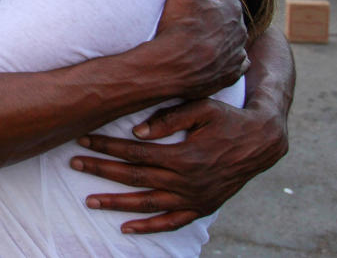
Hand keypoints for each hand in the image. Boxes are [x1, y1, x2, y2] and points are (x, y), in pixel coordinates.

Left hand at [70, 98, 288, 233]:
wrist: (261, 141)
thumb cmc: (228, 119)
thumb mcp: (202, 108)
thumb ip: (169, 118)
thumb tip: (136, 131)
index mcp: (183, 156)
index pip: (134, 152)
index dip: (107, 145)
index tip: (84, 139)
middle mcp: (187, 181)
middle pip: (134, 177)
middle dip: (101, 170)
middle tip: (74, 164)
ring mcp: (194, 199)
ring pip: (147, 204)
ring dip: (116, 202)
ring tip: (89, 201)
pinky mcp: (202, 208)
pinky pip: (171, 223)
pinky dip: (148, 228)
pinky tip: (126, 228)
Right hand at [149, 0, 248, 99]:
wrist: (172, 69)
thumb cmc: (178, 27)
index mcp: (231, 10)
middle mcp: (239, 33)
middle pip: (233, 14)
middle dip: (223, 6)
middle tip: (210, 1)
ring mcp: (235, 55)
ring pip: (236, 39)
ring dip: (227, 32)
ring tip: (213, 30)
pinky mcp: (229, 75)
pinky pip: (236, 63)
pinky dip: (230, 57)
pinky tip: (221, 55)